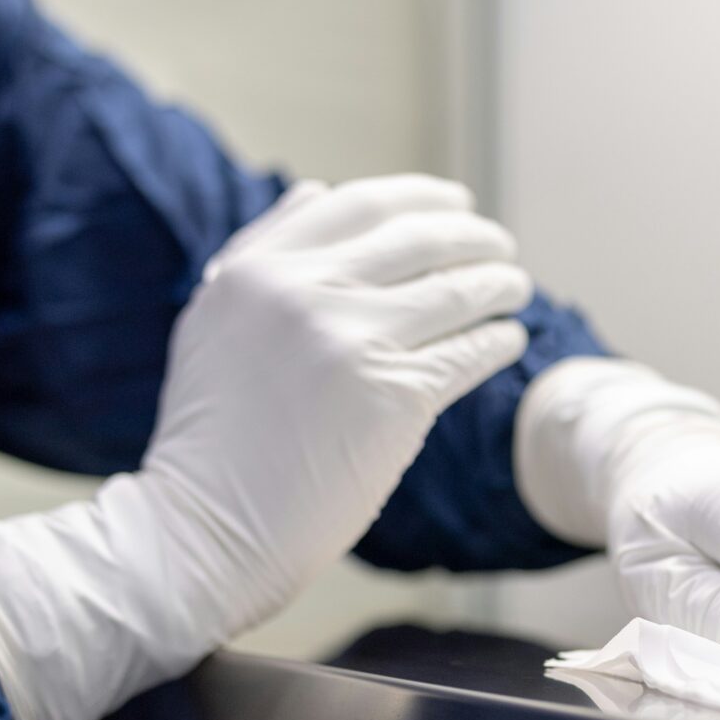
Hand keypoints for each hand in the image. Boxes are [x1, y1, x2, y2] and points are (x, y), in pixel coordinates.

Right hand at [143, 175, 531, 638]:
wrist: (204, 529)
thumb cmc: (209, 438)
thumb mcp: (212, 321)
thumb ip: (262, 251)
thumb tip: (322, 190)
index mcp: (258, 268)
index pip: (361, 205)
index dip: (421, 198)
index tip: (455, 205)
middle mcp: (305, 293)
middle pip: (418, 240)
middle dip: (474, 237)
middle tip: (501, 246)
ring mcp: (353, 343)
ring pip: (454, 291)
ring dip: (499, 285)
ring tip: (515, 288)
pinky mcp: (395, 398)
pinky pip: (468, 352)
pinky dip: (498, 341)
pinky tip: (509, 340)